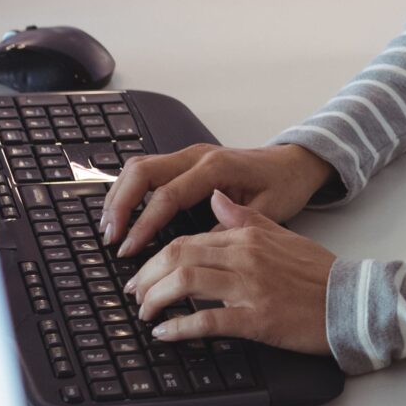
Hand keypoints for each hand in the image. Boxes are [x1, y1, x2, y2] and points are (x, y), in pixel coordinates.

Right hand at [101, 139, 333, 256]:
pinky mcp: (186, 161)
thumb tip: (196, 250)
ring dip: (119, 196)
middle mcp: (197, 156)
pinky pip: (148, 170)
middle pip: (142, 172)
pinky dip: (129, 190)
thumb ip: (230, 227)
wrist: (296, 163)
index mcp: (216, 168)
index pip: (167, 195)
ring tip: (109, 228)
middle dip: (120, 205)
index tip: (129, 250)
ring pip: (139, 167)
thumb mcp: (267, 211)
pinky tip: (122, 213)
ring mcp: (190, 155)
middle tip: (111, 238)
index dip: (144, 224)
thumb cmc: (284, 186)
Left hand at [125, 194, 337, 358]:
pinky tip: (165, 333)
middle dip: (146, 276)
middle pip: (178, 257)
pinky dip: (179, 327)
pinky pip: (207, 320)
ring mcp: (251, 288)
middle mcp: (246, 257)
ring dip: (156, 299)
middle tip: (134, 293)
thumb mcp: (283, 236)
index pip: (188, 239)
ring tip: (145, 313)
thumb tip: (216, 200)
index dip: (156, 256)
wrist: (353, 302)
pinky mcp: (257, 318)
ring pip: (186, 283)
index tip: (143, 272)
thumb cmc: (320, 274)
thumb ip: (247, 219)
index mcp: (250, 236)